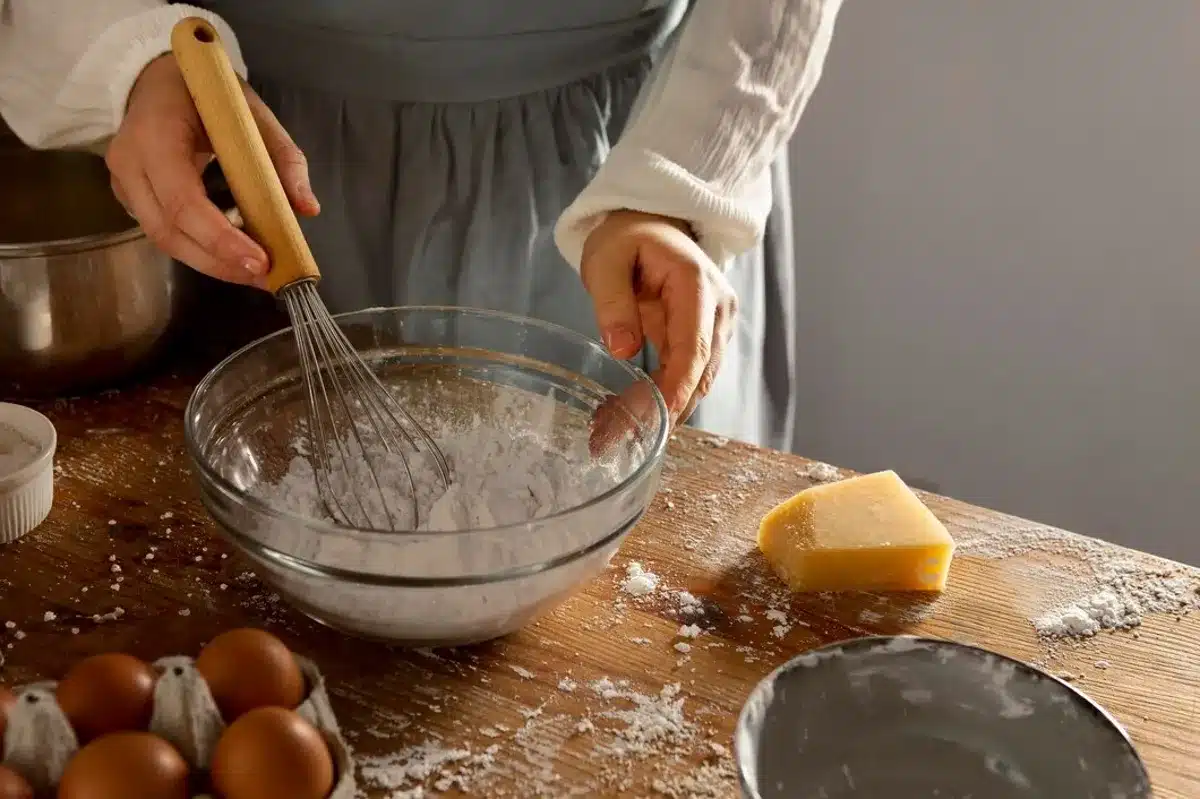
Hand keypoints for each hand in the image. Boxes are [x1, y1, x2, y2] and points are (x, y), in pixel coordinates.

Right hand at [105, 55, 319, 287]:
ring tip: (254, 273)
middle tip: (265, 277)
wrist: (154, 76)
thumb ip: (283, 158)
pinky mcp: (127, 196)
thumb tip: (308, 208)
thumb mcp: (252, 113)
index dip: (221, 239)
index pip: (183, 201)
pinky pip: (163, 231)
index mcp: (155, 135)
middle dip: (220, 262)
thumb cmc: (207, 92)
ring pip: (163, 240)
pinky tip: (231, 254)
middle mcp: (129, 163)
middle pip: (169, 233)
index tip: (260, 260)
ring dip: (212, 262)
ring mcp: (122, 182)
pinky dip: (199, 248)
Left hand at [581, 210, 737, 426]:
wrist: (651, 222)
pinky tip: (626, 414)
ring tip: (610, 432)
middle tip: (614, 438)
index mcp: (696, 284)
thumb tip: (623, 350)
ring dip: (660, 410)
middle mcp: (718, 308)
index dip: (677, 389)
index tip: (655, 422)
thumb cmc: (627, 236)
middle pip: (700, 372)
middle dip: (663, 411)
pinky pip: (687, 374)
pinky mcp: (705, 337)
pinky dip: (660, 397)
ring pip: (697, 381)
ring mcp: (717, 324)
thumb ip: (612, 302)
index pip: (695, 347)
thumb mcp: (606, 259)